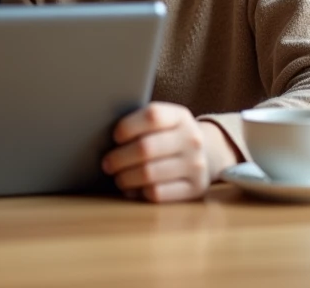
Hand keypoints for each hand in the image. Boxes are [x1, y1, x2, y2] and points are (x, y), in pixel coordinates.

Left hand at [101, 102, 237, 202]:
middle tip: (107, 164)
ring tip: (118, 177)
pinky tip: (133, 190)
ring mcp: (196, 165)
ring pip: (148, 174)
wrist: (208, 154)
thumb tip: (101, 133)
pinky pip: (157, 194)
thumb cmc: (170, 137)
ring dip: (125, 178)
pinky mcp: (195, 189)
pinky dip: (139, 193)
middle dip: (119, 158)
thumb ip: (141, 124)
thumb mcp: (164, 122)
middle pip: (145, 148)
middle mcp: (192, 139)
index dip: (128, 126)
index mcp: (180, 116)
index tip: (115, 137)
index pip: (152, 115)